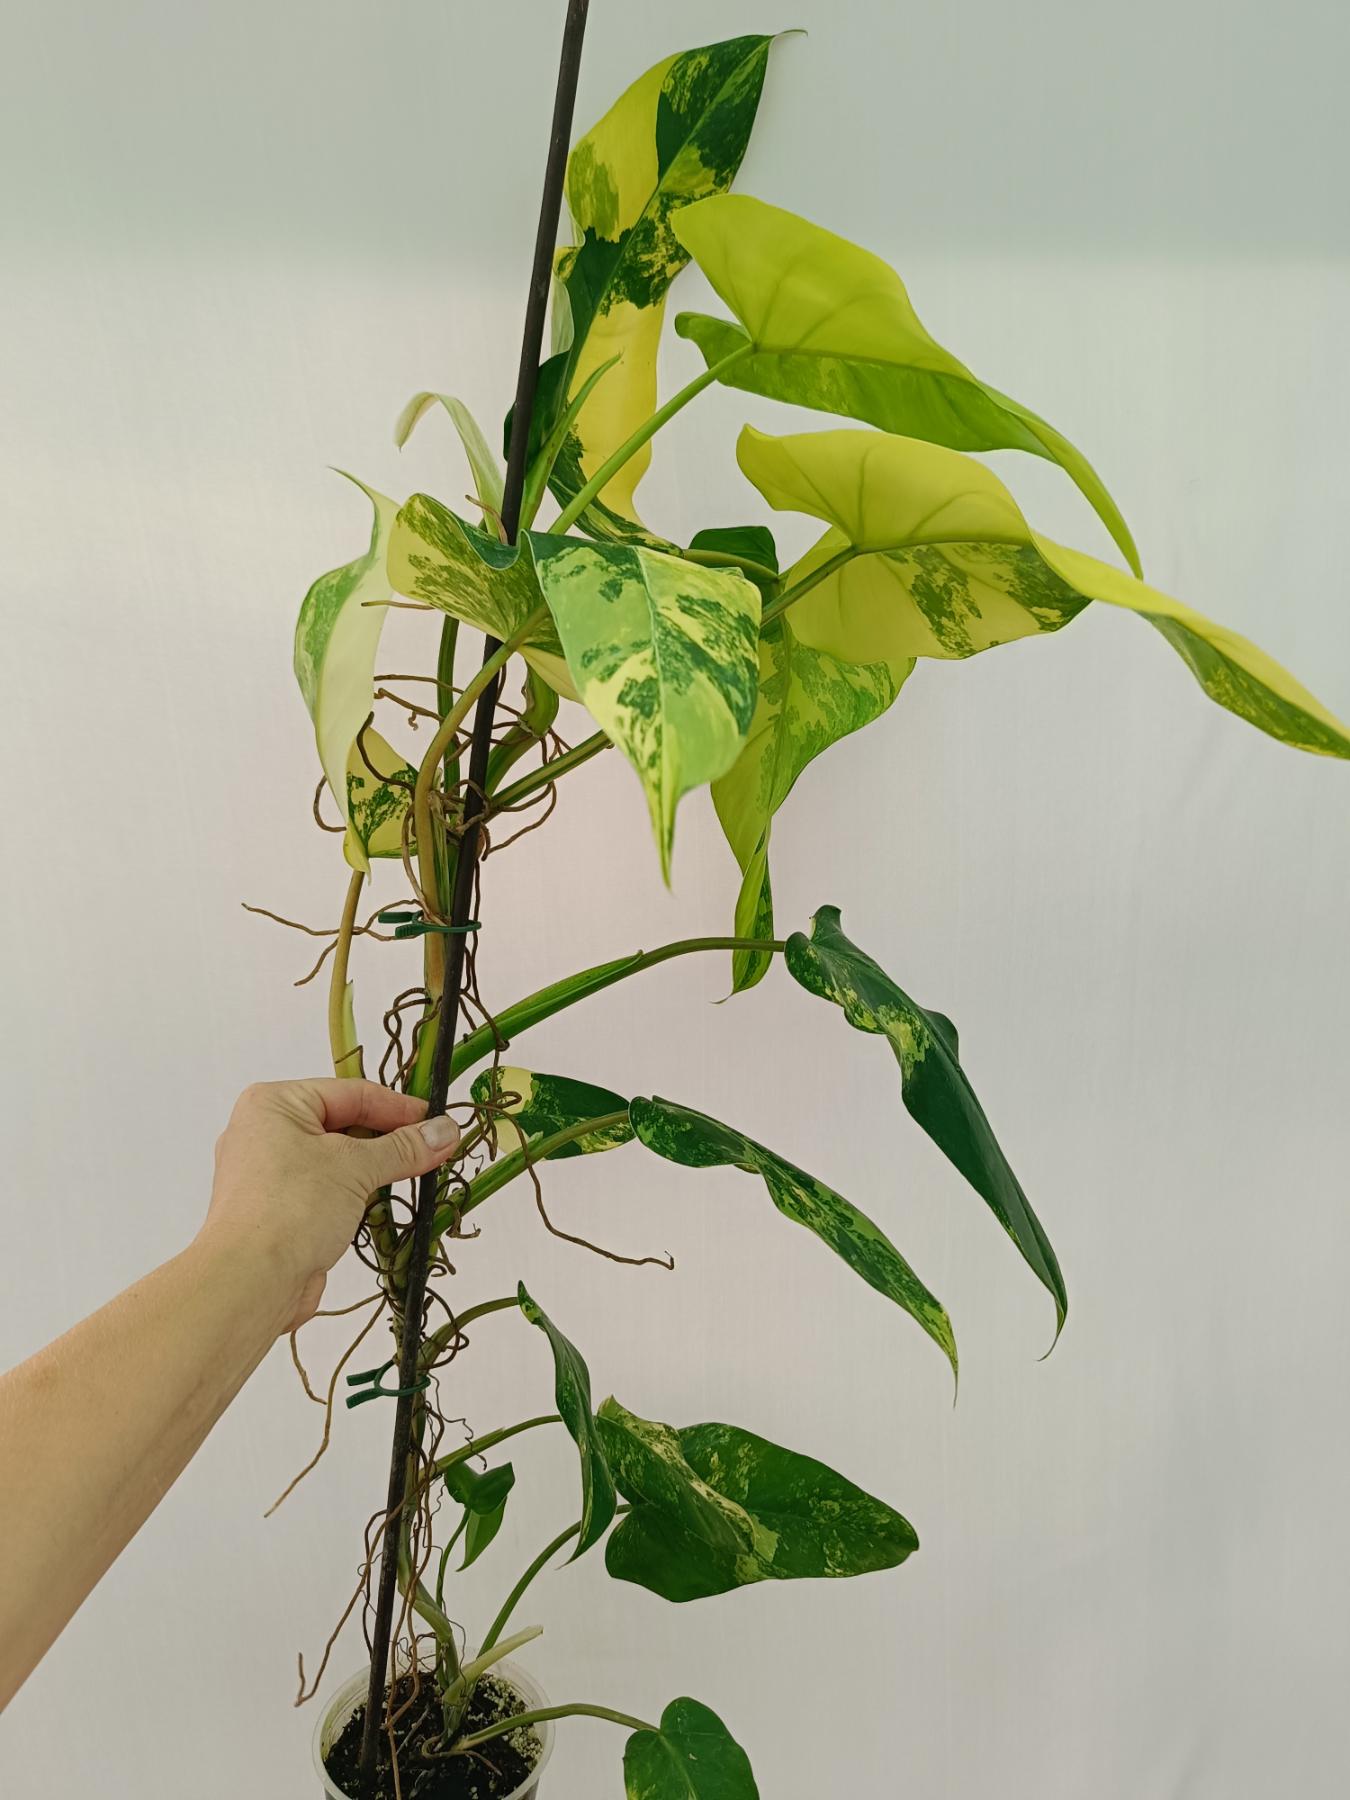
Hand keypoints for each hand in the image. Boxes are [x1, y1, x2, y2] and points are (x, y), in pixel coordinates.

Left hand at [200, 1079, 460, 1333]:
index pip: (352, 1093)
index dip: (400, 1108)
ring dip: (375, 1170)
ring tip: (418, 1176)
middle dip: (389, 1140)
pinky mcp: (278, 1211)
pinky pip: (326, 1191)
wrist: (248, 1283)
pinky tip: (384, 1206)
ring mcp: (268, 1175)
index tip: (439, 1121)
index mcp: (274, 1104)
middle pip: (344, 1125)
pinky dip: (355, 1195)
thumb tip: (447, 1129)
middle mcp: (265, 1132)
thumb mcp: (356, 1167)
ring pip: (336, 1161)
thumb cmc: (293, 1208)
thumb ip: (404, 1147)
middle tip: (435, 1151)